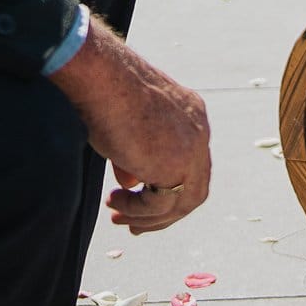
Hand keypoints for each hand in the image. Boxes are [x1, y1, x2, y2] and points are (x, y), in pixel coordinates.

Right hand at [50, 19, 212, 233]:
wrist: (105, 80)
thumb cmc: (107, 97)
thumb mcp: (126, 131)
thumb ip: (135, 158)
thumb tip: (132, 185)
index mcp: (192, 118)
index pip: (191, 165)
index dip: (169, 190)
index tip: (140, 205)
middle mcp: (199, 133)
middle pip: (194, 188)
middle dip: (163, 213)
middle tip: (132, 225)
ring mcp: (193, 149)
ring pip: (183, 202)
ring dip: (148, 217)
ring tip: (116, 214)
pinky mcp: (178, 164)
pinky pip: (163, 204)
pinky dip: (139, 210)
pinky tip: (114, 200)